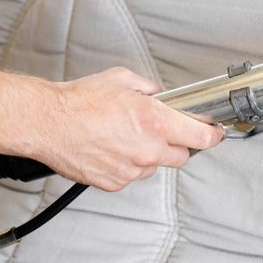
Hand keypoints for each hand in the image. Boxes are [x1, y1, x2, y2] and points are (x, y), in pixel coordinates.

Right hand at [33, 67, 222, 191]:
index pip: (201, 136)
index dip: (212, 135)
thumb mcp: (122, 80)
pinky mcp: (115, 182)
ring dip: (148, 155)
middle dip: (177, 144)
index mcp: (156, 122)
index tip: (215, 133)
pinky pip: (131, 175)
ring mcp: (132, 169)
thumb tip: (159, 95)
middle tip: (162, 132)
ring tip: (124, 138)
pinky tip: (110, 148)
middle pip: (182, 156)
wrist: (47, 123)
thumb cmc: (78, 102)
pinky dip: (126, 164)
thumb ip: (149, 89)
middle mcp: (148, 149)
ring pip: (155, 166)